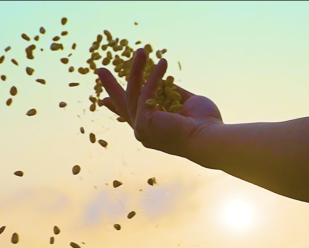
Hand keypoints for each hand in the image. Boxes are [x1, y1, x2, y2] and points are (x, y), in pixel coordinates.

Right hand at [97, 48, 222, 161]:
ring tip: (141, 50)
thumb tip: (163, 80)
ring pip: (132, 93)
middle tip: (100, 70)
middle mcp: (143, 132)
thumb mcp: (184, 102)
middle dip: (111, 87)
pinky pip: (146, 91)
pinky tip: (163, 63)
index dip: (117, 105)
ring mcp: (142, 128)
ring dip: (136, 69)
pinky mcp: (145, 120)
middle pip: (123, 105)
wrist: (209, 136)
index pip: (131, 115)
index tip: (104, 100)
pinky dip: (154, 76)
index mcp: (152, 130)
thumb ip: (170, 92)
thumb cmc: (204, 123)